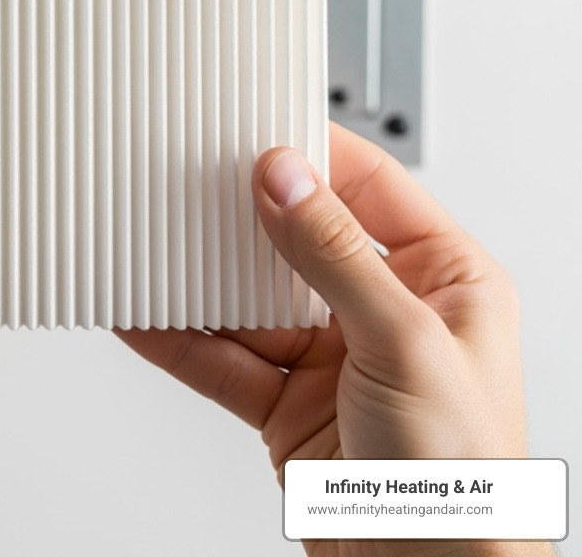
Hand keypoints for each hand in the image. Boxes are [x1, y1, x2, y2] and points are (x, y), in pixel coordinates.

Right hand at [117, 124, 541, 556]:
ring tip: (149, 244)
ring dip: (199, 280)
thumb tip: (285, 178)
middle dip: (240, 218)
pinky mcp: (286, 404)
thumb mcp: (404, 341)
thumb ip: (333, 256)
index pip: (370, 188)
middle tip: (186, 181)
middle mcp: (386, 312)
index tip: (253, 132)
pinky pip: (222, 358)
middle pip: (295, 241)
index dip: (312, 156)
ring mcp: (331, 360)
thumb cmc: (465, 477)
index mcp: (445, 280)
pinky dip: (178, 339)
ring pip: (249, 301)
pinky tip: (143, 315)